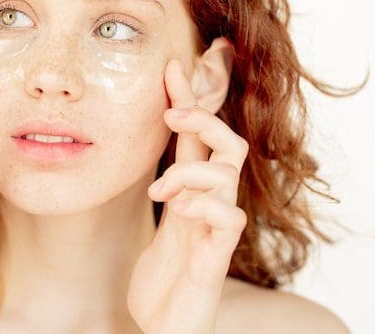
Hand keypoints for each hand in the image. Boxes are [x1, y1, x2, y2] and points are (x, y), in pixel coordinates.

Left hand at [126, 58, 248, 333]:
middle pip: (228, 142)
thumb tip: (146, 144)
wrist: (165, 325)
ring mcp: (217, 227)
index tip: (171, 66)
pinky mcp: (218, 255)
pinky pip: (228, 217)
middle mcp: (211, 202)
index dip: (189, 98)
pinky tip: (180, 210)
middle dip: (203, 117)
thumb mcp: (159, 222)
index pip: (196, 136)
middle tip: (171, 115)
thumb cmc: (164, 277)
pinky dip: (204, 204)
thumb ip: (165, 184)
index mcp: (192, 191)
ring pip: (227, 172)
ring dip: (190, 171)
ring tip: (160, 191)